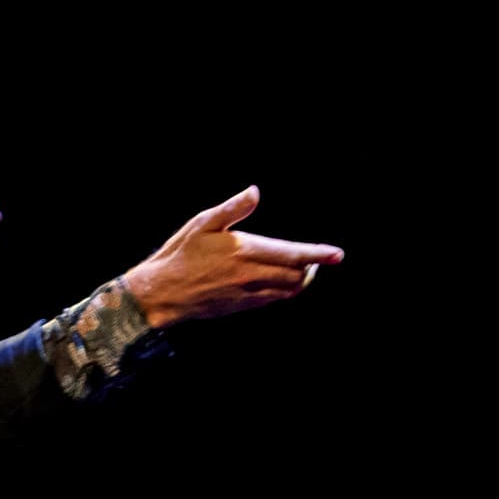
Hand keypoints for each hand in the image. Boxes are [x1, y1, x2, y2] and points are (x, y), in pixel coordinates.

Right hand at [122, 187, 342, 328]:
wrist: (161, 292)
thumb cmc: (180, 254)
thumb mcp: (203, 223)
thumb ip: (233, 208)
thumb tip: (255, 192)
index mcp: (245, 251)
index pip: (292, 254)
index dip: (317, 254)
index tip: (337, 254)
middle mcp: (250, 275)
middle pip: (296, 275)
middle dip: (310, 267)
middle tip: (316, 259)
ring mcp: (246, 294)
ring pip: (286, 291)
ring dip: (299, 281)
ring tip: (303, 271)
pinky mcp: (239, 306)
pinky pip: (271, 300)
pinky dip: (283, 292)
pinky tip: (280, 283)